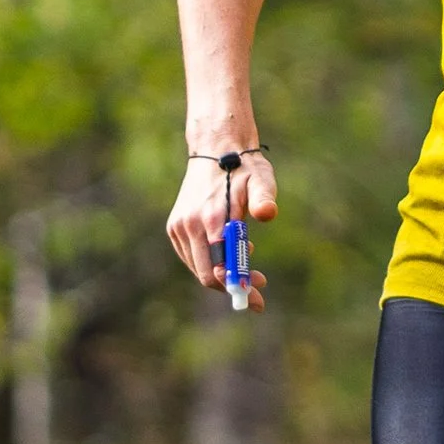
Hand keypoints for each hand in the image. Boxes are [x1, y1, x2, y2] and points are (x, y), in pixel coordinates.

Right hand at [166, 147, 276, 305]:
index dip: (239, 285)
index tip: (259, 295)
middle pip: (207, 275)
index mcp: (210, 218)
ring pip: (199, 268)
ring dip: (223, 274)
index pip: (220, 268)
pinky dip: (211, 262)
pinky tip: (230, 250)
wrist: (215, 148)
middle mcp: (189, 225)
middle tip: (260, 283)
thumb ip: (264, 197)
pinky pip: (192, 257)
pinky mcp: (175, 227)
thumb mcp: (261, 179)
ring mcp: (179, 227)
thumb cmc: (244, 167)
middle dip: (233, 285)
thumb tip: (268, 213)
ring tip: (249, 260)